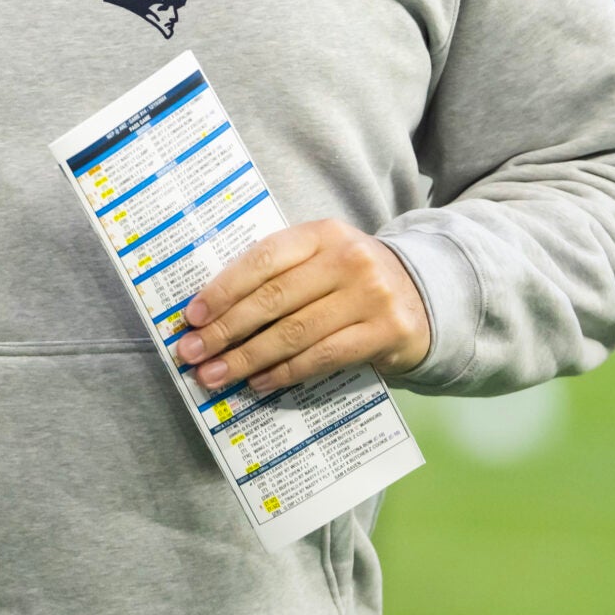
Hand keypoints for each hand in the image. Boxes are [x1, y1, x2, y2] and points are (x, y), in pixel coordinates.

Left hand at [175, 219, 430, 394]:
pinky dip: (286, 372)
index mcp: (323, 233)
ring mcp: (370, 295)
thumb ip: (278, 275)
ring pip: (294, 332)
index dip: (224, 288)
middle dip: (226, 330)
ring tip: (215, 375)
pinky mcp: (385, 331)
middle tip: (192, 353)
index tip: (192, 316)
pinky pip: (323, 356)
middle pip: (274, 298)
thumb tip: (211, 313)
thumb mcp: (321, 259)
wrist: (422, 296)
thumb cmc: (351, 280)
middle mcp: (349, 258)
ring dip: (248, 358)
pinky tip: (259, 382)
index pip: (264, 259)